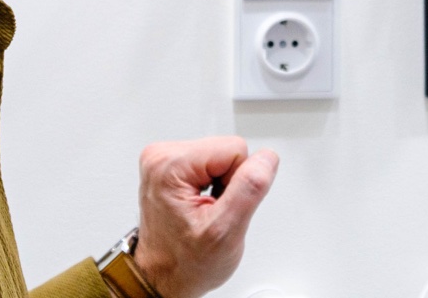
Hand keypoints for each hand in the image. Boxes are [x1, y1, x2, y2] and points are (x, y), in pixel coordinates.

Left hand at [133, 137, 279, 297]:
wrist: (163, 278)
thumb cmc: (184, 263)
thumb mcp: (224, 231)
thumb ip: (249, 189)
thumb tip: (266, 158)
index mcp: (168, 164)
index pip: (235, 149)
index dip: (238, 183)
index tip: (220, 208)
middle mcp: (161, 156)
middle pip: (227, 151)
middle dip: (230, 184)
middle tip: (213, 213)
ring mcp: (164, 160)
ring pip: (222, 157)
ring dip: (222, 186)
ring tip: (205, 212)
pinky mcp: (171, 167)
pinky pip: (212, 164)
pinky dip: (212, 186)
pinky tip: (200, 206)